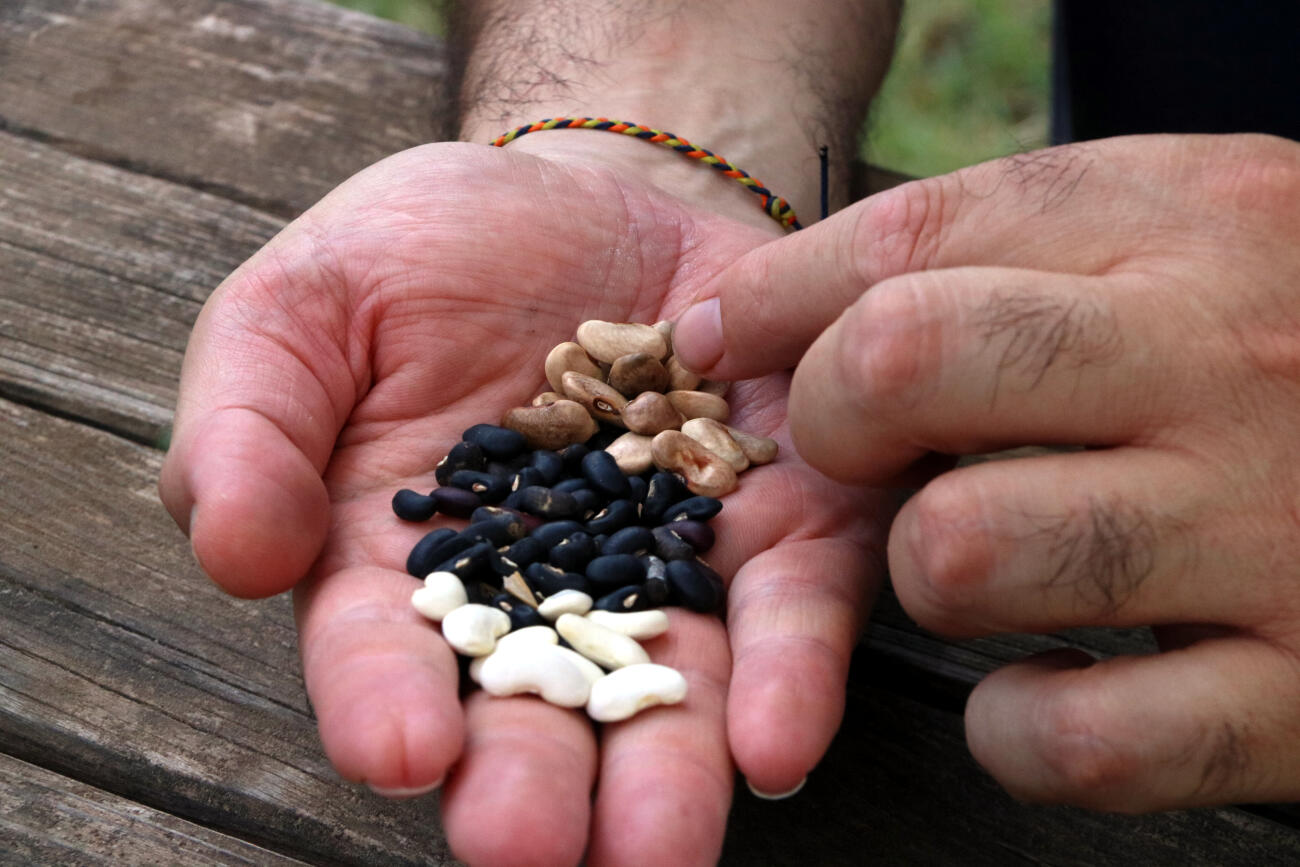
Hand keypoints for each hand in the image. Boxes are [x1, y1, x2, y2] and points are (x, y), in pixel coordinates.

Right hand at [158, 141, 891, 864]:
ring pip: (670, 687)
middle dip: (536, 783)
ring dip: (668, 773)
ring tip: (661, 846)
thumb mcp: (303, 309)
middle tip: (536, 848)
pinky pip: (789, 605)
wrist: (591, 199)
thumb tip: (236, 554)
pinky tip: (777, 739)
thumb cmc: (424, 258)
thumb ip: (249, 426)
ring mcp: (672, 567)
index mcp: (409, 565)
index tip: (398, 751)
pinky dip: (786, 671)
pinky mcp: (781, 522)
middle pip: (538, 708)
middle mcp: (546, 596)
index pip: (386, 652)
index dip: (383, 703)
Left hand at [673, 133, 1299, 811]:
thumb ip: (994, 245)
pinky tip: (1049, 685)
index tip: (720, 346)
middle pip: (904, 367)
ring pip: (960, 555)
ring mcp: (1264, 529)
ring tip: (985, 562)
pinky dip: (1021, 729)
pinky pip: (1076, 738)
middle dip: (833, 423)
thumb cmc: (1295, 326)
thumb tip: (750, 319)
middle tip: (865, 454)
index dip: (776, 302)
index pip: (903, 242)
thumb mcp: (1180, 223)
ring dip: (929, 575)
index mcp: (1180, 225)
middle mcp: (1217, 363)